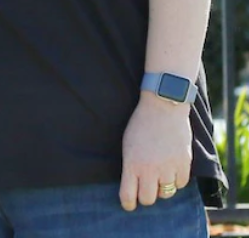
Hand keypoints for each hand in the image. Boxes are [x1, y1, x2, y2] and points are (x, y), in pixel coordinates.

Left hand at [120, 94, 192, 210]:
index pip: (128, 195)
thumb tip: (133, 184)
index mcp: (131, 164)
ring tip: (159, 177)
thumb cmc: (140, 124)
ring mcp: (169, 167)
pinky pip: (182, 184)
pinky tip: (172, 170)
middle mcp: (150, 169)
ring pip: (166, 193)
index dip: (128, 203)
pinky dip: (177, 180)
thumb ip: (131, 165)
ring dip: (162, 188)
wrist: (163, 107)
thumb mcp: (127, 145)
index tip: (129, 205)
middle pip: (148, 199)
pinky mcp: (184, 163)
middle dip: (145, 197)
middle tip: (145, 190)